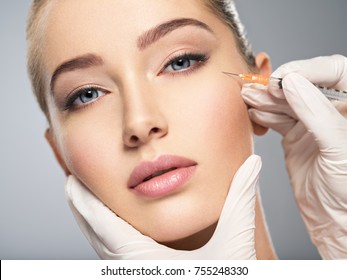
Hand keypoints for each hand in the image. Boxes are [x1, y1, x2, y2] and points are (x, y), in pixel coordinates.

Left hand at [65, 155, 260, 258]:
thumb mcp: (235, 242)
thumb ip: (241, 200)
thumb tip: (253, 164)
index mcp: (145, 260)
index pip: (104, 226)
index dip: (86, 202)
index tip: (72, 181)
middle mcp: (133, 270)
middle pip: (95, 234)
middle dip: (82, 207)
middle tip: (72, 183)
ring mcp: (136, 274)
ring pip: (102, 246)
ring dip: (92, 221)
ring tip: (86, 199)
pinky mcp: (143, 275)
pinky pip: (112, 253)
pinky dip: (104, 234)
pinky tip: (111, 226)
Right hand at [242, 55, 346, 258]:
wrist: (334, 221)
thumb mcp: (338, 148)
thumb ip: (315, 113)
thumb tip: (293, 82)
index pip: (337, 71)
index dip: (309, 69)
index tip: (285, 79)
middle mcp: (335, 112)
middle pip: (306, 85)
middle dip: (281, 84)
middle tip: (260, 87)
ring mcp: (314, 125)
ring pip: (288, 102)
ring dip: (267, 98)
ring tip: (248, 96)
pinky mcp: (297, 137)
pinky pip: (279, 119)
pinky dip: (265, 114)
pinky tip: (254, 111)